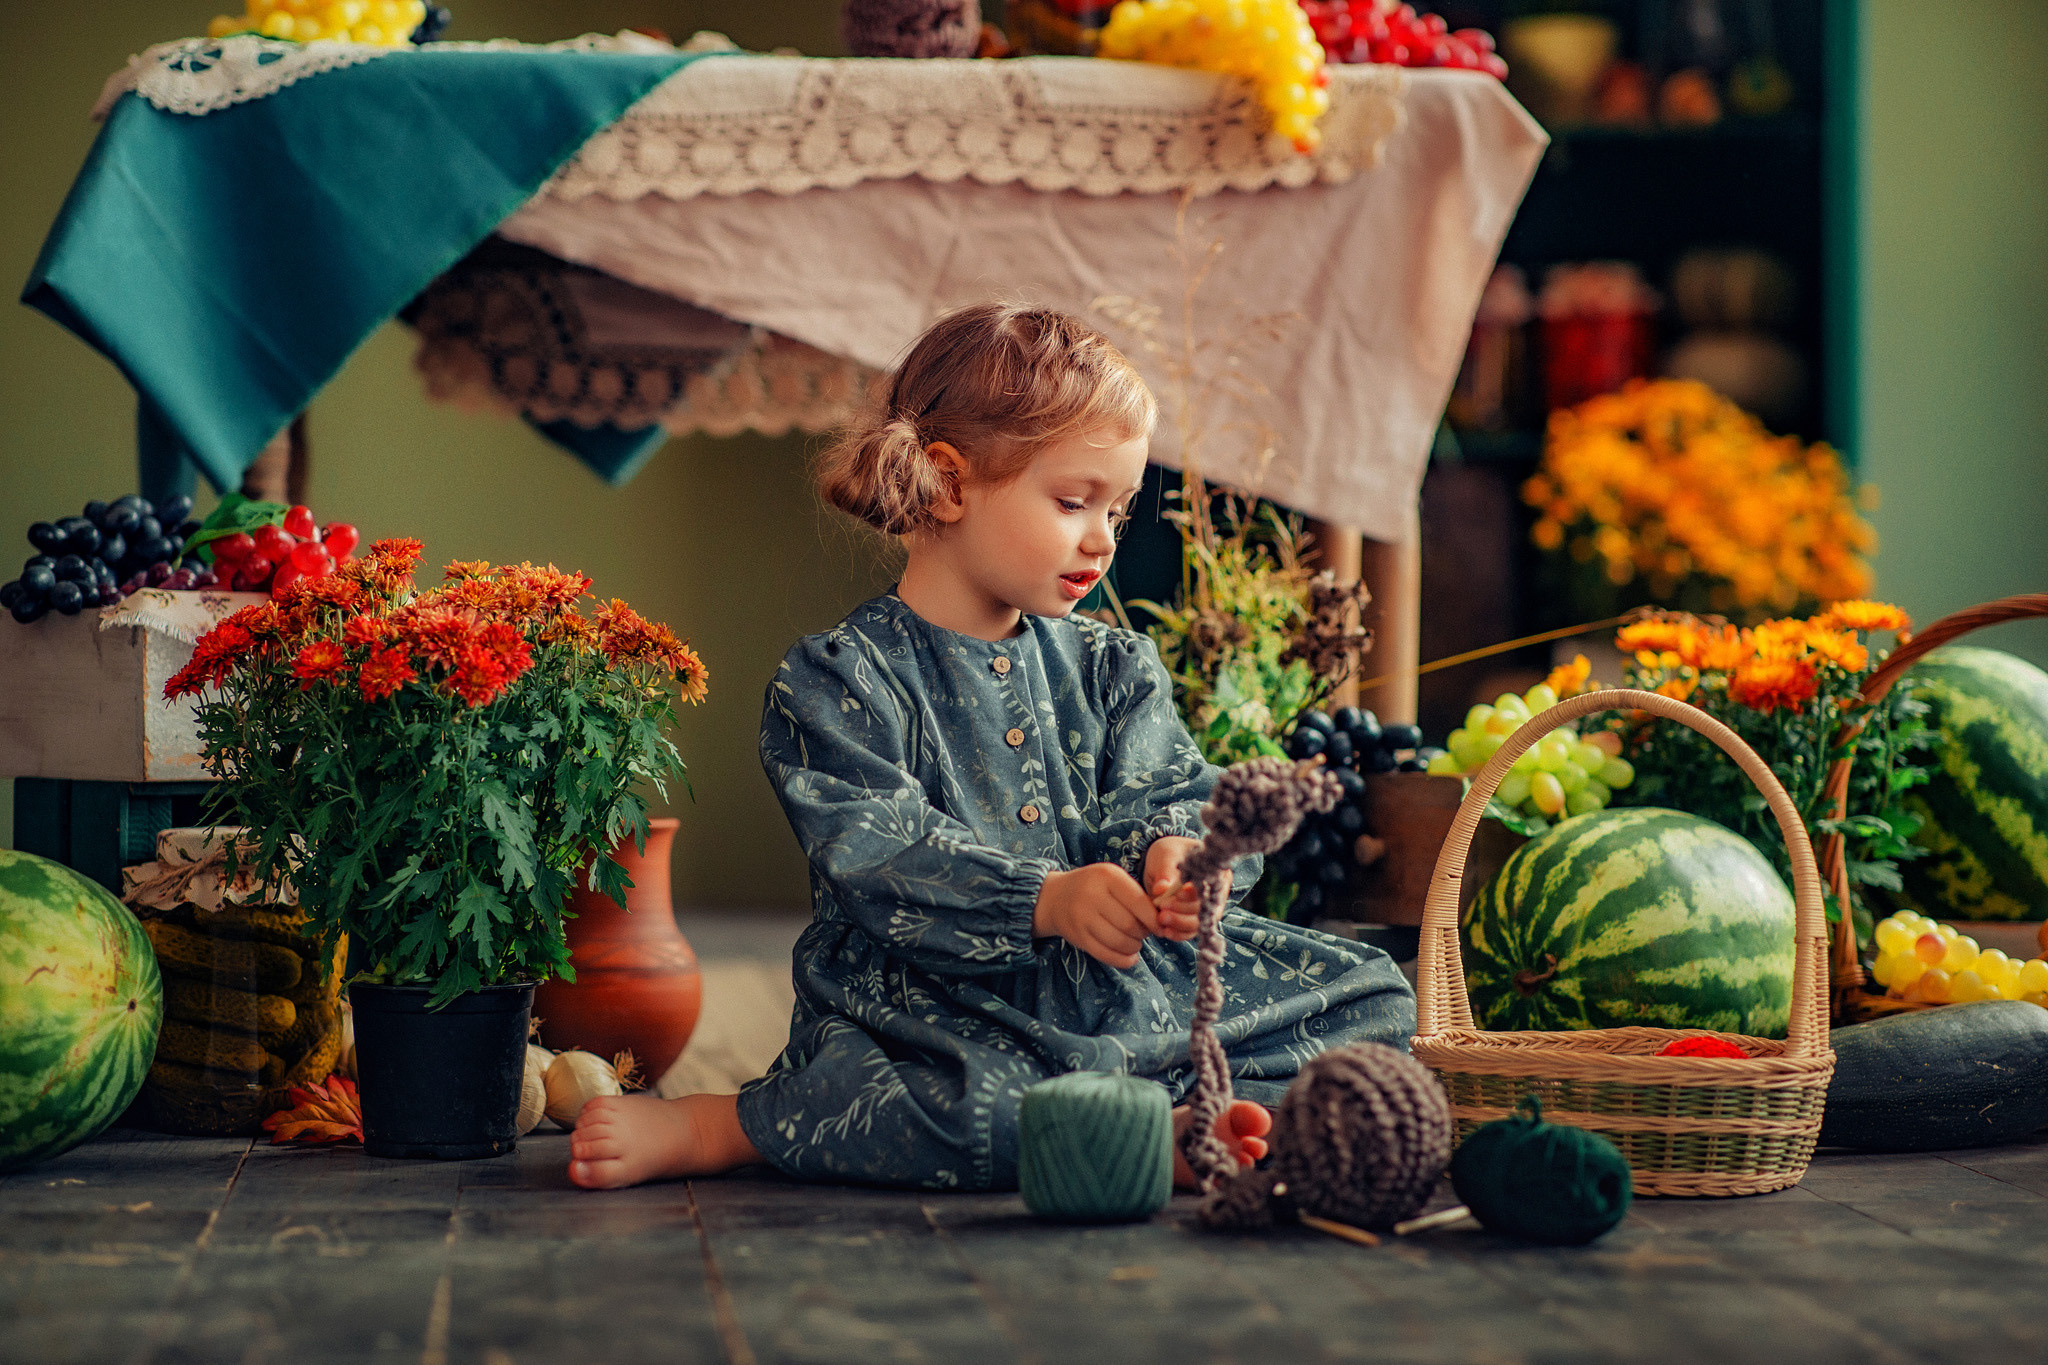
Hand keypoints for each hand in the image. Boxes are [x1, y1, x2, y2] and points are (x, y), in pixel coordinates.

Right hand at [1033, 862, 1162, 968]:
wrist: (1054, 897)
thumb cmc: (1094, 887)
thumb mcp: (1113, 880)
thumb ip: (1136, 895)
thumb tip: (1162, 920)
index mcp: (1107, 876)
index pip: (1138, 902)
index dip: (1154, 918)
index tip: (1161, 926)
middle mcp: (1092, 895)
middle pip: (1129, 924)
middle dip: (1143, 933)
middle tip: (1144, 933)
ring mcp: (1082, 917)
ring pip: (1119, 941)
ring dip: (1134, 947)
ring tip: (1135, 943)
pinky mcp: (1077, 936)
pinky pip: (1105, 954)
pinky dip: (1122, 960)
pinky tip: (1130, 957)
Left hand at [1144, 836, 1218, 941]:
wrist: (1164, 861)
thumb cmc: (1169, 853)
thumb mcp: (1166, 855)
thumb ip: (1165, 871)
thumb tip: (1161, 889)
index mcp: (1216, 872)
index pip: (1209, 888)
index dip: (1193, 895)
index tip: (1176, 894)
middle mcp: (1216, 893)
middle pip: (1205, 909)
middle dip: (1183, 913)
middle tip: (1162, 911)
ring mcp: (1207, 908)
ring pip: (1199, 924)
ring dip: (1179, 925)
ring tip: (1160, 920)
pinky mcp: (1196, 919)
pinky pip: (1190, 932)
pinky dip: (1178, 934)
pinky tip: (1165, 931)